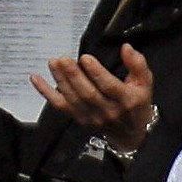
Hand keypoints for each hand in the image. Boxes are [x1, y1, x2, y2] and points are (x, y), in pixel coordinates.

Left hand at [31, 43, 155, 150]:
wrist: (131, 134)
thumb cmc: (137, 103)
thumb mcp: (145, 83)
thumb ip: (137, 64)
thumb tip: (126, 48)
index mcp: (126, 100)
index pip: (109, 87)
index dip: (96, 73)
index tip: (85, 58)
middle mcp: (107, 110)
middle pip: (87, 94)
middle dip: (74, 76)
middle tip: (63, 59)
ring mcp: (91, 116)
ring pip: (72, 99)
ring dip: (61, 80)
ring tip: (53, 63)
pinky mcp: (79, 118)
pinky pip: (60, 106)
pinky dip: (46, 92)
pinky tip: (36, 78)